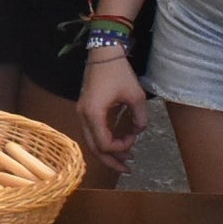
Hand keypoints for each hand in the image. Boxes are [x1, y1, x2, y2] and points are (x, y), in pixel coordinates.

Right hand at [79, 50, 148, 174]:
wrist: (103, 53)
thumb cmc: (118, 72)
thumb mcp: (136, 96)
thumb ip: (140, 118)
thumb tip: (138, 131)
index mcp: (93, 114)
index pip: (105, 144)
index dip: (122, 146)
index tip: (135, 137)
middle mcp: (84, 116)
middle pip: (95, 148)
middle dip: (112, 161)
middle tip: (128, 170)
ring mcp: (82, 113)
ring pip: (92, 142)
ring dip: (108, 152)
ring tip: (125, 160)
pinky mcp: (86, 109)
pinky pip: (93, 132)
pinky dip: (104, 141)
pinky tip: (118, 143)